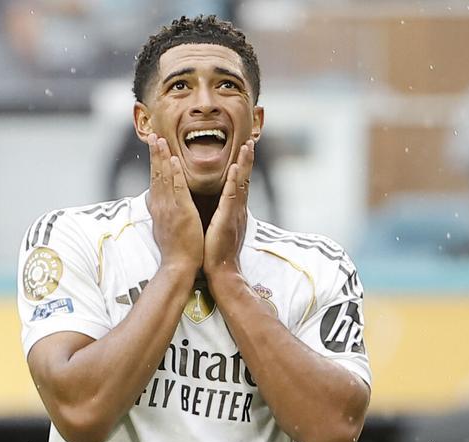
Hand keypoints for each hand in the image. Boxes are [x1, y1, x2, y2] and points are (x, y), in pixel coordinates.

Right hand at [146, 133, 202, 274]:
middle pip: (155, 175)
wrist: (178, 266)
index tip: (153, 148)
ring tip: (159, 140)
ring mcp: (169, 208)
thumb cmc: (176, 250)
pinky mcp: (180, 212)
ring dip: (161, 157)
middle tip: (153, 136)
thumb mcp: (163, 228)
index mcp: (158, 209)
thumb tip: (153, 202)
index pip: (154, 181)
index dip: (153, 163)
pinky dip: (173, 174)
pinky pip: (176, 189)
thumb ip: (160, 212)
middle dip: (154, 154)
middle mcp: (160, 206)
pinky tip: (172, 160)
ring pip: (163, 178)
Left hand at [204, 140, 254, 277]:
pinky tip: (235, 168)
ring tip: (247, 146)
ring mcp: (235, 214)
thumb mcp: (221, 231)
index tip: (244, 151)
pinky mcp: (228, 219)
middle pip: (245, 180)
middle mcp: (238, 210)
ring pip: (241, 184)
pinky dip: (234, 181)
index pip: (240, 185)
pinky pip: (231, 196)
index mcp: (235, 212)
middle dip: (248, 160)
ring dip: (244, 164)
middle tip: (250, 141)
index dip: (243, 168)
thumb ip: (222, 218)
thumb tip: (221, 210)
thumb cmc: (218, 254)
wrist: (222, 273)